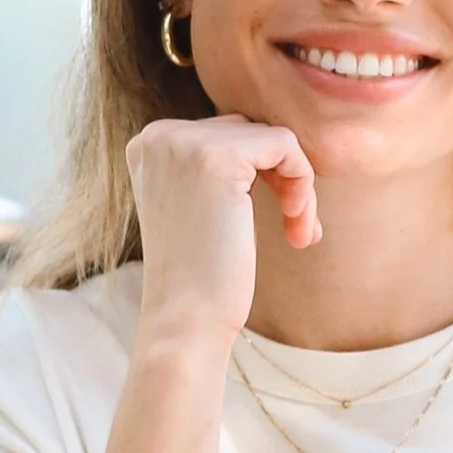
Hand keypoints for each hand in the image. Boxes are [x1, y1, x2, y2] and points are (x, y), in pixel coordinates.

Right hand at [127, 115, 319, 344]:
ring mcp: (184, 143)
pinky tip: (297, 223)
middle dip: (281, 178)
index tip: (280, 218)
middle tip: (297, 228)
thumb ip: (219, 166)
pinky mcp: (218, 158)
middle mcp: (160, 135)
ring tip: (300, 230)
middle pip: (249, 132)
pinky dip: (303, 181)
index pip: (226, 133)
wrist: (185, 320)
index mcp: (150, 144)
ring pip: (272, 139)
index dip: (262, 174)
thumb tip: (274, 140)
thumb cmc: (201, 275)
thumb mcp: (200, 205)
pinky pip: (287, 145)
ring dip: (297, 185)